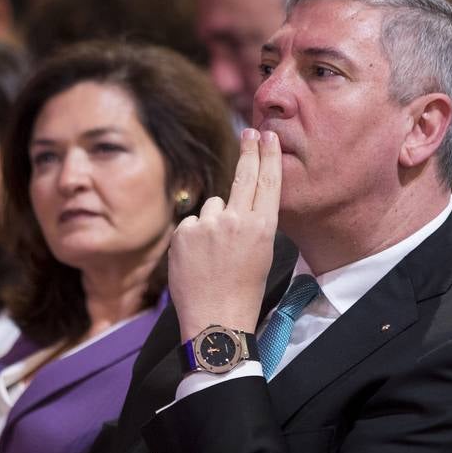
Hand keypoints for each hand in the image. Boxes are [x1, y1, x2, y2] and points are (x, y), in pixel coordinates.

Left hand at [168, 128, 279, 341]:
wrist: (215, 321)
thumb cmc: (243, 293)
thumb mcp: (261, 255)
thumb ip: (250, 225)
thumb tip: (235, 203)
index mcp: (262, 227)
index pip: (267, 182)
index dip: (267, 156)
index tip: (267, 137)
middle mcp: (236, 220)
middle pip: (243, 176)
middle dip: (249, 150)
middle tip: (250, 132)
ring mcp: (208, 225)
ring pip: (212, 206)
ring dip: (212, 221)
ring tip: (214, 255)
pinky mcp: (183, 232)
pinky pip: (191, 224)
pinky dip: (193, 237)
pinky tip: (197, 260)